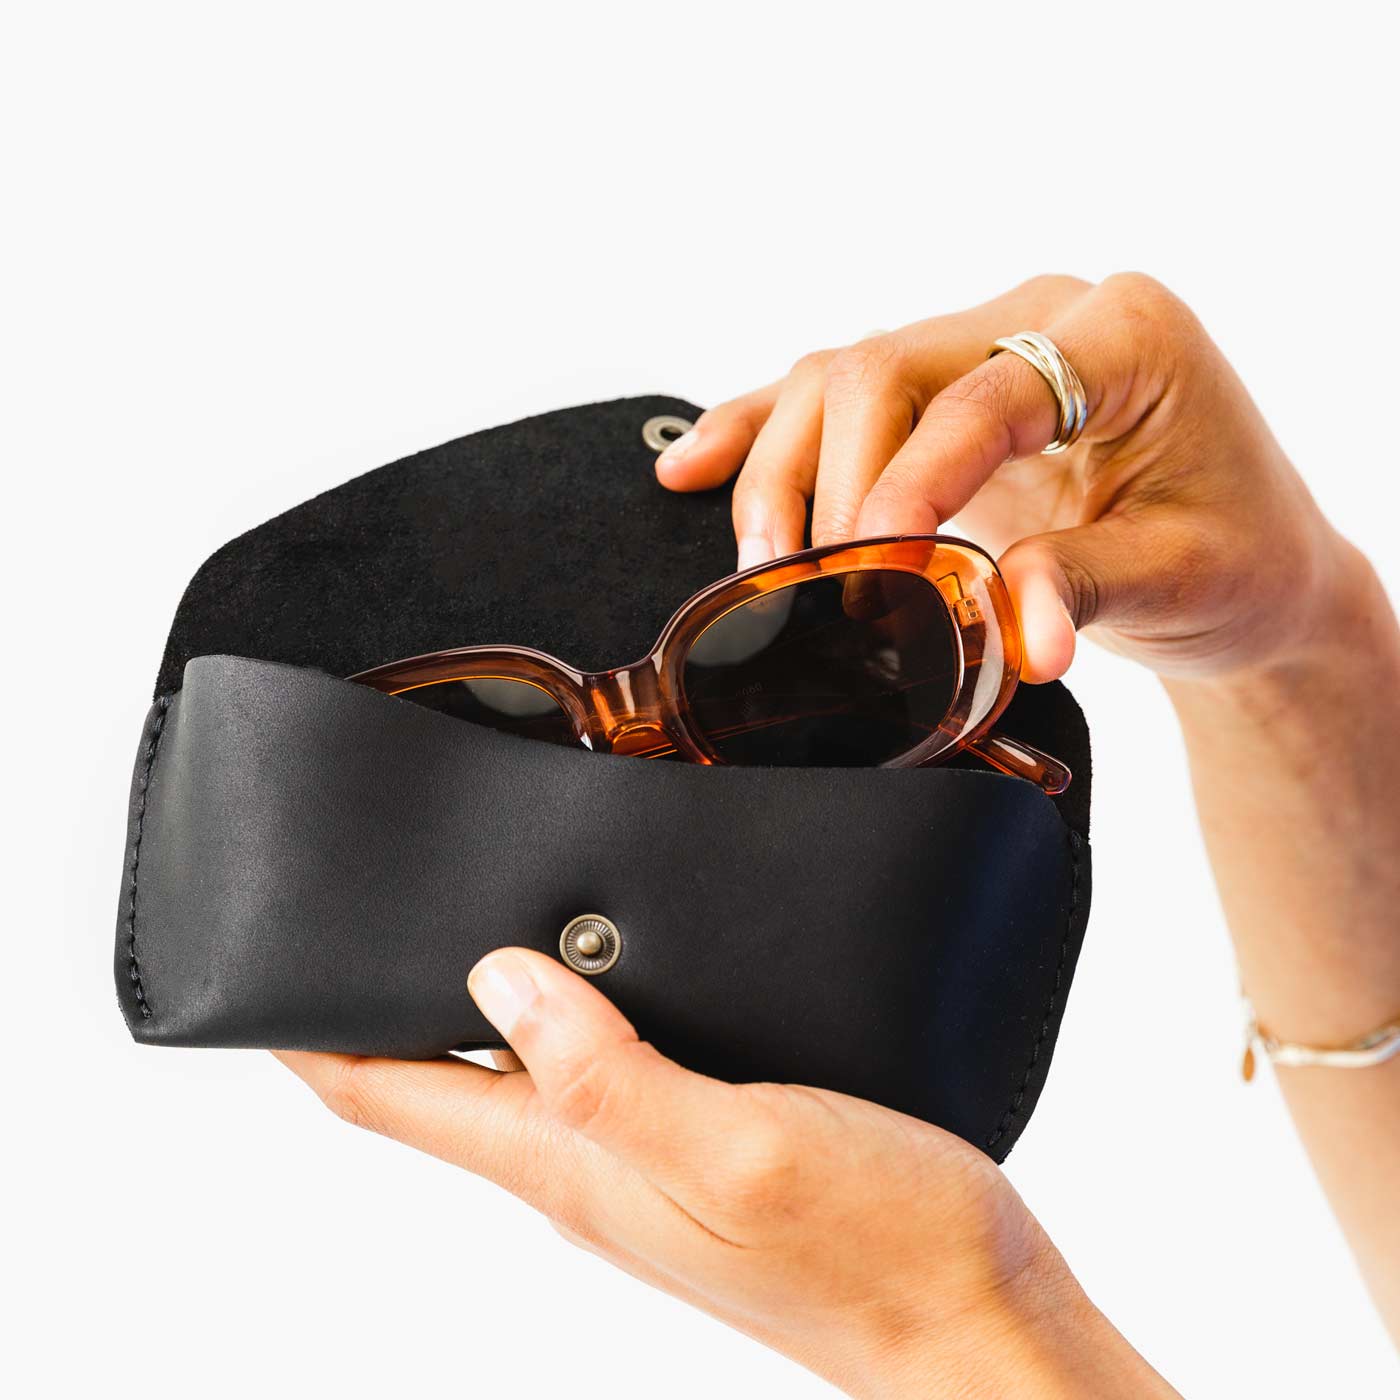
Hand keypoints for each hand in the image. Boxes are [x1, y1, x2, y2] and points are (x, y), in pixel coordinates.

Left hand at [277, 950, 1172, 1396]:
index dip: (315, 1033)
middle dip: (387, 1001)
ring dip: (481, 1004)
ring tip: (468, 921)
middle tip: (367, 909)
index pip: (391, 1097)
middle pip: (439, 1081)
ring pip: (520, 1069)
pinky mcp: (702, 1150)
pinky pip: (601, 1068)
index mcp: (573, 1167)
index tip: (270, 965)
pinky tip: (606, 971)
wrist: (977, 1316)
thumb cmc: (879, 1248)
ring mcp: (644, 1163)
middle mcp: (588, 1170)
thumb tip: (498, 978)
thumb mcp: (738, 1145)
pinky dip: (574, 1013)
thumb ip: (609, 1070)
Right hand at [655, 273, 1353, 683]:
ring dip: (780, 473)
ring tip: (762, 568)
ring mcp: (975, 349)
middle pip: (879, 368)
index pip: (987, 388)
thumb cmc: (1234, 555)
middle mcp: (1035, 318)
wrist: (1245, 563)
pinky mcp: (935, 399)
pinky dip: (755, 436)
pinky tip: (687, 465)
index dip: (915, 480)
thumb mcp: (1183, 577)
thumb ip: (1086, 588)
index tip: (875, 569)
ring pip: (834, 380)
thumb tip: (1013, 636)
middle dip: (833, 488)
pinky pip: (825, 401)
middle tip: (825, 594)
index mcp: (1122, 332)